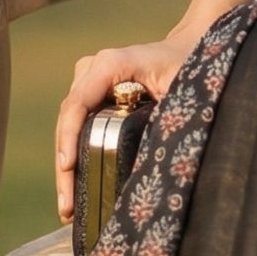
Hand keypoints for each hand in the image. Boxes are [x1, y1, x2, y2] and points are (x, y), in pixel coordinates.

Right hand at [54, 37, 191, 222]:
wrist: (190, 47)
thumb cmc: (191, 66)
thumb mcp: (183, 90)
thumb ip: (166, 117)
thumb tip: (151, 165)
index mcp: (112, 64)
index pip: (78, 104)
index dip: (69, 137)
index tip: (68, 167)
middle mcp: (93, 69)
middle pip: (68, 120)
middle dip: (65, 166)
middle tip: (66, 207)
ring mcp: (88, 80)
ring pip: (69, 127)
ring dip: (67, 167)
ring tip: (67, 208)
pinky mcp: (92, 95)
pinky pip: (78, 127)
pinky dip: (77, 156)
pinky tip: (77, 189)